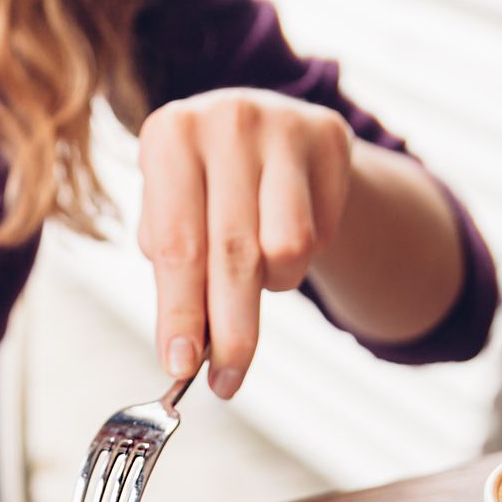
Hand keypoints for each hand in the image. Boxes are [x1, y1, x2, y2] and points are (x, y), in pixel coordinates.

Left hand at [135, 88, 353, 397]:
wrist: (269, 127)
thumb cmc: (205, 187)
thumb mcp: (175, 211)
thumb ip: (176, 274)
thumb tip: (186, 353)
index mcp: (169, 134)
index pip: (175, 245)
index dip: (180, 312)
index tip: (180, 365)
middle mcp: (226, 119)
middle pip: (233, 253)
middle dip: (231, 330)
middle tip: (226, 382)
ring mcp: (284, 124)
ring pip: (287, 248)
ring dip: (273, 284)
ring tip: (258, 271)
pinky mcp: (332, 137)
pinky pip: (322, 232)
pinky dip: (301, 256)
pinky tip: (285, 231)